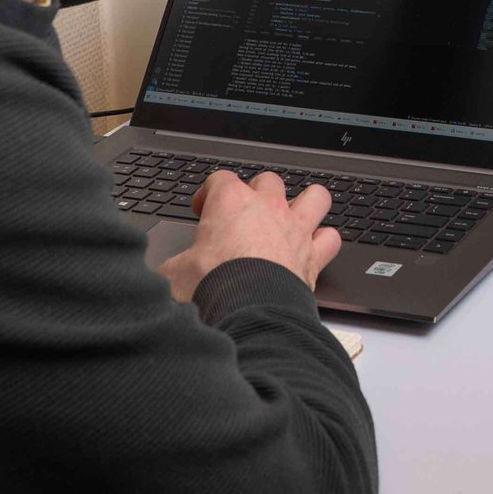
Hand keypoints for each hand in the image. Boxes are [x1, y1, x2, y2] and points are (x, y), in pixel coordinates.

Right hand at [157, 169, 340, 300]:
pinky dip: (324, 242)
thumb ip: (173, 264)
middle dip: (257, 193)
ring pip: (315, 197)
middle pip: (268, 180)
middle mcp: (268, 209)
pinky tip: (314, 250)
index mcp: (231, 203)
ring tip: (293, 218)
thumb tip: (162, 274)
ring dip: (306, 205)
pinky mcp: (314, 257)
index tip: (202, 210)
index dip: (208, 193)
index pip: (219, 179)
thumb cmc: (213, 288)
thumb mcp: (174, 272)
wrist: (249, 314)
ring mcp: (295, 230)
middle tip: (244, 215)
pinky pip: (330, 238)